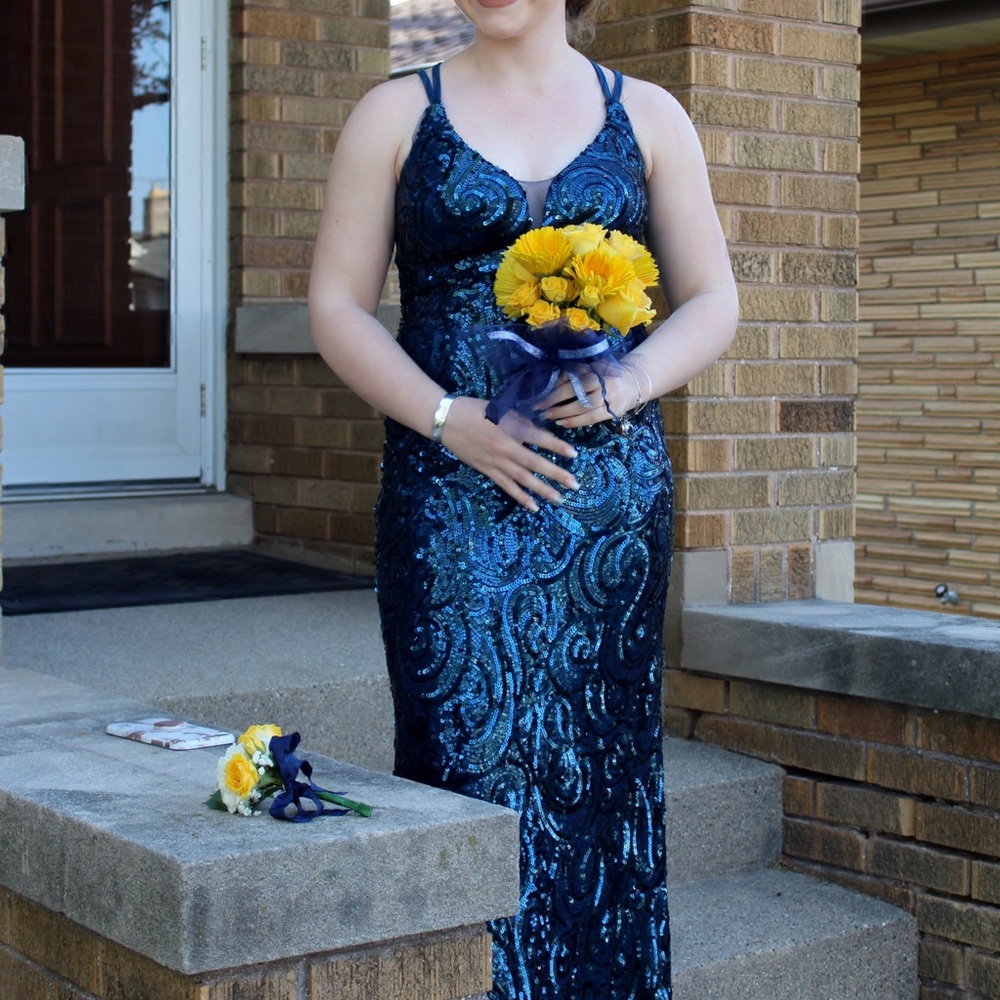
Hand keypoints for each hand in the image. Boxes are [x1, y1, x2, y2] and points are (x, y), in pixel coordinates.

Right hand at [440, 396, 579, 511]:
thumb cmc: (474, 409)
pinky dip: (521, 497)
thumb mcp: (500, 408)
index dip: (558, 446)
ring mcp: (496, 462)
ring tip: (559, 499)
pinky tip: (534, 507)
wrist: (446, 420)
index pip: (539, 438)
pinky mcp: (488, 471)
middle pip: (535, 464)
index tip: (574, 455)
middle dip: (556, 474)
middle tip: (575, 485)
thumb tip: (542, 425)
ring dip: (543, 490)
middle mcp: (506, 448)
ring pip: (523, 479)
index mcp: (509, 429)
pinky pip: (507, 486)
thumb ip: (520, 419)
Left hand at [536, 370, 640, 429]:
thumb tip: (548, 383)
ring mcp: (609, 396)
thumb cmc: (606, 375)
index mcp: (595, 367)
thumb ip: (574, 372)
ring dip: (562, 412)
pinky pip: (591, 418)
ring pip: (582, 406)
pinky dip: (575, 421)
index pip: (570, 376)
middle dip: (554, 400)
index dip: (553, 386)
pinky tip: (562, 423)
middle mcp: (602, 380)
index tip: (537, 394)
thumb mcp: (592, 368)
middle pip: (575, 390)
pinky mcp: (613, 410)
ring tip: (547, 416)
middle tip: (538, 408)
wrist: (635, 381)